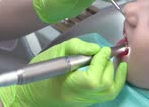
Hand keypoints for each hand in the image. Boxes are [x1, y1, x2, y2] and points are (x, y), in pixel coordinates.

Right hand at [0, 38, 126, 106]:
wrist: (32, 93)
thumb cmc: (40, 73)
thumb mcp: (56, 52)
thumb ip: (77, 47)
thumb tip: (96, 48)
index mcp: (71, 86)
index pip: (94, 79)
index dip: (101, 62)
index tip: (103, 50)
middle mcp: (81, 97)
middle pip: (105, 86)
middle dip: (109, 66)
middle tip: (107, 53)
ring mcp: (86, 101)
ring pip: (110, 92)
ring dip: (116, 75)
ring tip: (115, 60)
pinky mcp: (88, 101)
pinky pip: (106, 94)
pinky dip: (113, 81)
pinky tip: (112, 70)